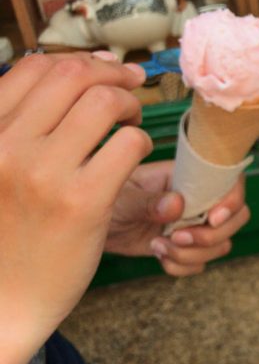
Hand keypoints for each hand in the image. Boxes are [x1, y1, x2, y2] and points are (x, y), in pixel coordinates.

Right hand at [0, 52, 150, 363]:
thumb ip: (21, 129)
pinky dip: (139, 144)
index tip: (107, 71)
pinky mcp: (82, 202)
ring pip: (104, 104)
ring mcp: (43, 173)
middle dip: (112, 76)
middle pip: (72, 77)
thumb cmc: (6, 234)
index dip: (81, 63)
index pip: (35, 69)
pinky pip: (128, 145)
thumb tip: (74, 76)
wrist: (3, 300)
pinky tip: (132, 160)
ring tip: (131, 127)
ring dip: (130, 108)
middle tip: (132, 91)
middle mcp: (6, 147)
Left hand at [104, 161, 249, 276]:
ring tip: (159, 247)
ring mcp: (191, 224)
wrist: (79, 227)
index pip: (229, 182)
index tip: (211, 218)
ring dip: (194, 253)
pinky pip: (201, 263)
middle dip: (211, 235)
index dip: (231, 201)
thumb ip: (148, 201)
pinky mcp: (182, 247)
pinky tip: (159, 257)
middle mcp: (195, 199)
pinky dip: (183, 266)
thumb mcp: (118, 197)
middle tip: (177, 237)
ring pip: (221, 243)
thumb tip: (178, 205)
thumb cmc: (92, 198)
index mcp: (185, 176)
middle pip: (235, 217)